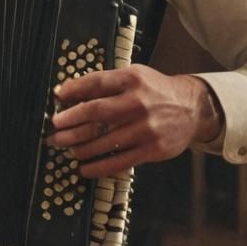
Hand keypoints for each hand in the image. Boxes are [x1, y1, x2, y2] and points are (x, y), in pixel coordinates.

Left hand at [48, 65, 222, 178]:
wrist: (192, 108)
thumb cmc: (154, 91)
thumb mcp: (134, 77)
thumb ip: (105, 83)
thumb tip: (66, 93)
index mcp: (133, 79)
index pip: (97, 83)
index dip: (74, 90)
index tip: (56, 97)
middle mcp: (139, 102)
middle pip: (96, 114)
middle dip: (70, 124)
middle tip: (53, 132)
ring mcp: (146, 128)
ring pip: (105, 140)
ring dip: (80, 147)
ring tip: (67, 149)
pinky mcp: (152, 149)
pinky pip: (119, 161)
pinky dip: (98, 167)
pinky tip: (84, 168)